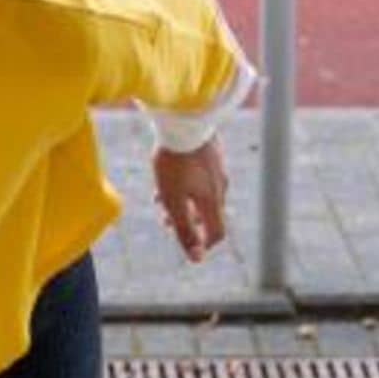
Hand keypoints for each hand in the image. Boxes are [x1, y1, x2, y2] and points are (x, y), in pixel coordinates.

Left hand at [152, 137, 226, 262]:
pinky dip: (184, 185)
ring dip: (181, 202)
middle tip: (165, 220)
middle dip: (186, 222)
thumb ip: (184, 230)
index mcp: (213, 200)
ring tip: (159, 197)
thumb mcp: (173, 200)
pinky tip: (165, 176)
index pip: (217, 233)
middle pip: (206, 214)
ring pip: (200, 194)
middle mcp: (220, 186)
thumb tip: (196, 259)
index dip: (203, 245)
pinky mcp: (210, 153)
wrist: (183, 118)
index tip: (187, 247)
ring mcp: (216, 168)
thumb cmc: (175, 161)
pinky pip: (199, 177)